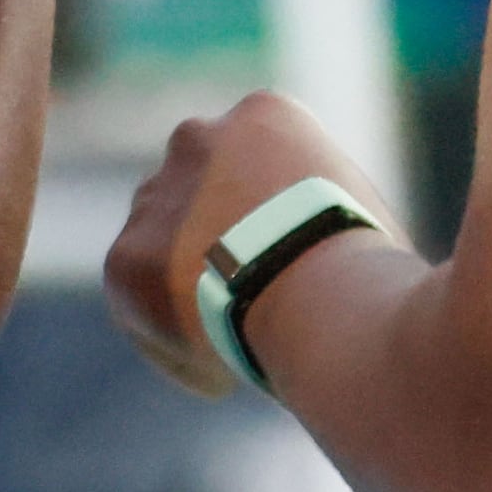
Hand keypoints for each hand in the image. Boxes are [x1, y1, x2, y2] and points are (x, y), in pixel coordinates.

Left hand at [104, 91, 397, 399]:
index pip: (248, 161)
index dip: (266, 218)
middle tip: (248, 301)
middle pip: (197, 194)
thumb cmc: (365, 267)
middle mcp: (198, 139)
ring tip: (236, 346)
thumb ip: (319, 211)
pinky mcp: (125, 258)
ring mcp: (156, 196)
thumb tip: (324, 252)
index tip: (284, 266)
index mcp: (264, 116)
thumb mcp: (360, 214)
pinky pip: (143, 309)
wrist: (316, 294)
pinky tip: (226, 375)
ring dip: (186, 290)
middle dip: (211, 242)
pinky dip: (179, 348)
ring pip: (160, 249)